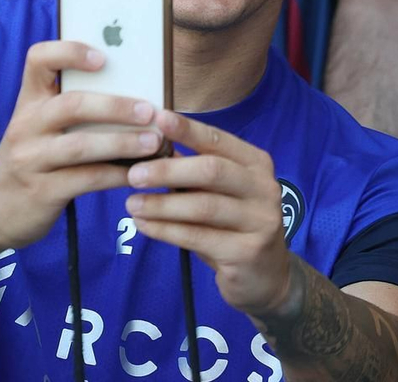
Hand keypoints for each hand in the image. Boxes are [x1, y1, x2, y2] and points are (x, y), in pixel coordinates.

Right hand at [0, 40, 161, 251]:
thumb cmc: (32, 161)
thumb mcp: (38, 129)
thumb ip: (69, 111)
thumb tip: (132, 97)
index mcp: (28, 102)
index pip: (38, 60)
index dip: (70, 51)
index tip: (103, 58)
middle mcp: (25, 126)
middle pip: (71, 105)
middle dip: (115, 106)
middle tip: (149, 110)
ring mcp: (31, 160)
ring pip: (80, 145)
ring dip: (122, 142)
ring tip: (154, 142)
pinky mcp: (42, 191)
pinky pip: (86, 179)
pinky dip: (116, 175)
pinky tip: (137, 174)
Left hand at [124, 109, 292, 319]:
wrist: (266, 277)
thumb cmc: (233, 226)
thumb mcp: (218, 193)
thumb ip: (191, 171)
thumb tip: (148, 146)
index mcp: (256, 164)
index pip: (218, 140)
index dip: (187, 129)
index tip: (156, 118)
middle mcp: (264, 188)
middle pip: (211, 171)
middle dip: (168, 170)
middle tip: (132, 174)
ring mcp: (260, 221)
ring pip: (203, 207)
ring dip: (162, 205)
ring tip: (131, 204)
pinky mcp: (247, 252)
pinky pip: (198, 237)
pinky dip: (166, 230)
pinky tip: (144, 226)